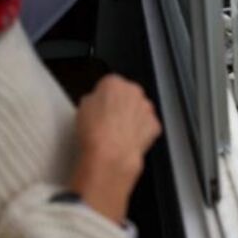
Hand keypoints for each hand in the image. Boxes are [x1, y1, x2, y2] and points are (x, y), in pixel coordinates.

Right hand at [69, 75, 161, 223]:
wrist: (110, 154)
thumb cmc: (94, 132)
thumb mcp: (82, 109)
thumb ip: (92, 100)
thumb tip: (95, 104)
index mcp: (113, 83)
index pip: (109, 84)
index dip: (104, 98)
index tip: (100, 107)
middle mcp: (133, 91)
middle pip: (128, 95)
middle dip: (121, 105)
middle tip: (108, 121)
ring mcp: (146, 107)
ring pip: (139, 109)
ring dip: (132, 118)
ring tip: (117, 134)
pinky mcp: (154, 125)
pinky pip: (148, 126)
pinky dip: (141, 132)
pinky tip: (128, 141)